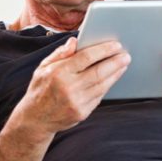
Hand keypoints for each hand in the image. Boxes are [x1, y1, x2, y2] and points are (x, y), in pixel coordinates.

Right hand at [14, 37, 129, 135]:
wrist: (35, 119)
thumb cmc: (40, 89)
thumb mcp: (43, 67)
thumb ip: (60, 53)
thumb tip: (75, 41)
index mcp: (58, 72)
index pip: (86, 57)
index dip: (103, 50)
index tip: (115, 45)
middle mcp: (69, 87)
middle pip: (99, 72)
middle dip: (115, 62)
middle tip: (125, 55)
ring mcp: (76, 102)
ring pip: (102, 85)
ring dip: (115, 74)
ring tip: (123, 65)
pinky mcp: (82, 113)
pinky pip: (99, 97)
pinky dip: (107, 86)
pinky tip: (112, 78)